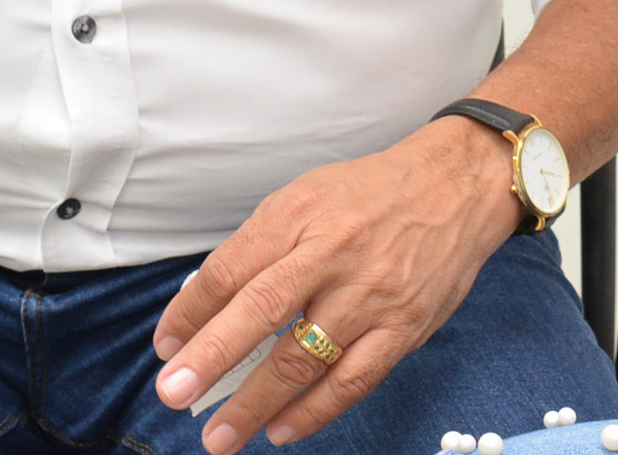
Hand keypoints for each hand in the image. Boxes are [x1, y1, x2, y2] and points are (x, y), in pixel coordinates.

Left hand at [152, 123, 518, 451]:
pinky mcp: (403, 328)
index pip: (232, 268)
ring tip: (222, 437)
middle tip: (174, 393)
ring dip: (257, 404)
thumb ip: (260, 246)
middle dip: (212, 357)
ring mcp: (369, 295)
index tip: (165, 346)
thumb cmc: (368, 194)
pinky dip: (315, 411)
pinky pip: (353, 380)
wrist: (452, 188)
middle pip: (260, 310)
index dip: (192, 311)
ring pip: (305, 357)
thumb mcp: (304, 198)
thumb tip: (208, 302)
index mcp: (297, 215)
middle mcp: (331, 253)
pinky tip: (282, 430)